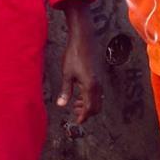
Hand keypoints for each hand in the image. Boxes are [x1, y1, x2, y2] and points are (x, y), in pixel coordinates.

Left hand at [57, 0, 101, 124]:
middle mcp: (97, 84)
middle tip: (75, 113)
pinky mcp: (98, 74)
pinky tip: (79, 93)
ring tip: (74, 103)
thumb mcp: (67, 74)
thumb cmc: (73, 55)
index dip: (84, 116)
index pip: (90, 108)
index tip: (78, 121)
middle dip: (87, 112)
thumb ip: (65, 91)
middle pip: (96, 106)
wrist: (82, 39)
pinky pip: (97, 92)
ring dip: (88, 104)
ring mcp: (99, 79)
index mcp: (90, 86)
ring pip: (98, 99)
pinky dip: (90, 97)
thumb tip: (61, 105)